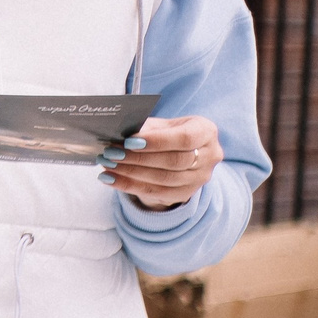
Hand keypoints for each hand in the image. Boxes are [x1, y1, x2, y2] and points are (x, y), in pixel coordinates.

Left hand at [99, 115, 219, 208]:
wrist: (176, 152)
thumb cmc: (165, 133)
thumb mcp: (159, 124)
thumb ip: (144, 128)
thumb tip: (117, 133)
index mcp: (206, 131)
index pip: (184, 138)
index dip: (157, 141)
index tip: (128, 141)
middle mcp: (210, 156)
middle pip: (174, 161)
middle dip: (138, 158)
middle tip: (110, 153)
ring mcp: (200, 178)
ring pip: (164, 180)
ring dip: (131, 173)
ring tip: (107, 165)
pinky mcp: (186, 193)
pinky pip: (157, 193)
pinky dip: (130, 186)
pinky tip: (110, 179)